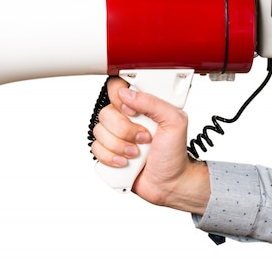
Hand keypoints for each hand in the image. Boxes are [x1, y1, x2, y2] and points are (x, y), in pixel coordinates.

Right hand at [91, 77, 209, 213]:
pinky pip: (96, 149)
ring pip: (98, 132)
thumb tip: (126, 94)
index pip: (117, 88)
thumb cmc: (174, 153)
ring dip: (120, 146)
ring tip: (137, 153)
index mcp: (141, 105)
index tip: (133, 112)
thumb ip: (153, 102)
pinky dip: (111, 158)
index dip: (120, 100)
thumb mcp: (175, 121)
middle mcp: (126, 117)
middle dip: (125, 130)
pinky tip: (126, 162)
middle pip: (105, 112)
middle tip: (144, 138)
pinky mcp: (108, 151)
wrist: (169, 184)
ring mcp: (115, 135)